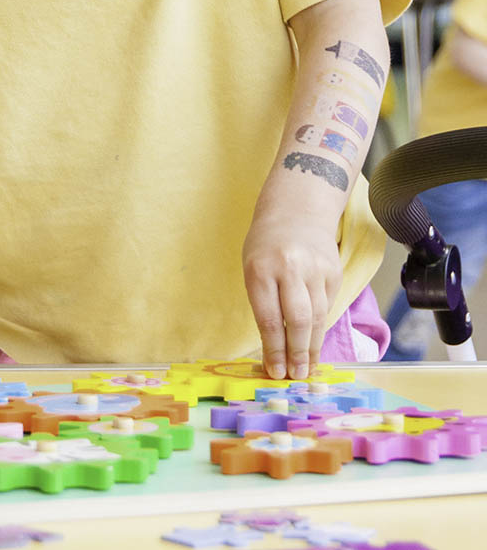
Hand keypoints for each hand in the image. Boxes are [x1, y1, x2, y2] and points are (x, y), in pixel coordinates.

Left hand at [242, 212, 341, 380]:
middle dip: (297, 354)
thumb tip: (275, 350)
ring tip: (306, 368)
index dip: (274, 350)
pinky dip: (320, 326)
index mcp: (261, 268)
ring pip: (317, 318)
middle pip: (298, 321)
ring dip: (312, 347)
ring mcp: (316, 269)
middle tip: (295, 375)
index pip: (270, 319)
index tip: (275, 371)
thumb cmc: (266, 245)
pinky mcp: (334, 271)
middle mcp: (290, 268)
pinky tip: (315, 342)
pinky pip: (327, 306)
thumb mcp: (252, 269)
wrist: (297, 210)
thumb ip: (264, 304)